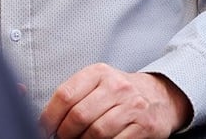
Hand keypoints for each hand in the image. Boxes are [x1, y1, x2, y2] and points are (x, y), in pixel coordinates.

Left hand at [39, 63, 191, 138]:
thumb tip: (49, 122)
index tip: (46, 129)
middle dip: (65, 134)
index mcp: (99, 73)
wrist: (160, 97)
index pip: (65, 95)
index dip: (50, 117)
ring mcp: (132, 106)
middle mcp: (116, 86)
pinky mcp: (144, 126)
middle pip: (79, 116)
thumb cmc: (121, 93)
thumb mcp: (98, 84)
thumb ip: (75, 97)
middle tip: (63, 138)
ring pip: (96, 132)